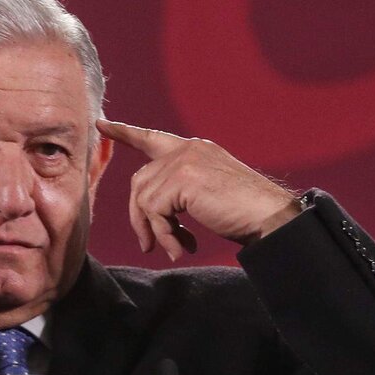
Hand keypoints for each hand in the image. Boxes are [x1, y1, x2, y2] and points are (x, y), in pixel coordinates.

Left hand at [96, 119, 300, 259]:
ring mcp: (184, 161)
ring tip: (175, 249)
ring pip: (144, 200)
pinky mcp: (183, 179)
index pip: (151, 138)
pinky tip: (181, 248)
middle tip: (150, 245)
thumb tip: (148, 212)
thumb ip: (178, 192)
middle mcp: (187, 149)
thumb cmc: (245, 213)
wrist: (272, 218)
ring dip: (156, 231)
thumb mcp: (206, 194)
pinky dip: (165, 235)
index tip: (102, 125)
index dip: (125, 133)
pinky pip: (155, 212)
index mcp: (195, 149)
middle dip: (140, 217)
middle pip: (140, 182)